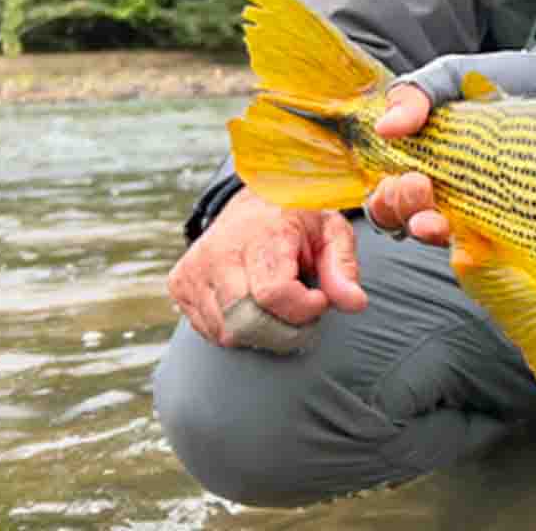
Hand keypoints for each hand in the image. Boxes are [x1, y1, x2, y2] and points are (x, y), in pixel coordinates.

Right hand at [166, 189, 366, 349]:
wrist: (255, 202)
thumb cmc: (299, 220)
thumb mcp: (332, 232)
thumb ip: (343, 267)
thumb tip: (355, 304)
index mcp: (260, 232)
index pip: (273, 293)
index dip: (303, 309)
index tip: (320, 300)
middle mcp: (219, 250)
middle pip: (246, 321)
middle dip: (284, 330)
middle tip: (304, 312)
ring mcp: (193, 268)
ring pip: (227, 332)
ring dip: (262, 332)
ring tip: (280, 304)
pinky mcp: (180, 284)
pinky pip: (211, 331)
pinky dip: (238, 329)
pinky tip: (253, 304)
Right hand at [366, 48, 535, 246]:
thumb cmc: (498, 83)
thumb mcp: (451, 78)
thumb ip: (416, 94)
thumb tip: (385, 126)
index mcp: (419, 163)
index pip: (387, 198)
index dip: (384, 198)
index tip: (399, 179)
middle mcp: (443, 194)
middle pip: (407, 221)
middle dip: (406, 211)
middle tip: (419, 187)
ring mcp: (477, 209)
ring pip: (443, 238)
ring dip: (431, 233)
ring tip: (435, 222)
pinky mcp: (511, 219)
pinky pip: (488, 247)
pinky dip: (475, 253)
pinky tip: (474, 250)